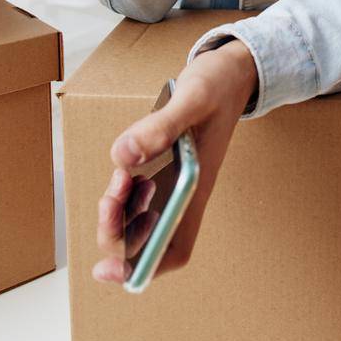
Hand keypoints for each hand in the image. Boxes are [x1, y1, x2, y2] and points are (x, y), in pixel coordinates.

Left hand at [93, 40, 256, 283]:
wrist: (232, 70)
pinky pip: (138, 191)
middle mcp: (185, 192)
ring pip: (139, 217)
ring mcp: (174, 181)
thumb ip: (160, 127)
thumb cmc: (219, 86)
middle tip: (108, 202)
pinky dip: (123, 188)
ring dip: (119, 209)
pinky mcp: (164, 165)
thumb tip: (123, 156)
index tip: (111, 270)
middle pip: (149, 239)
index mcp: (198, 188)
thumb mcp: (192, 99)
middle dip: (119, 232)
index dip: (144, 267)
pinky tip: (124, 169)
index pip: (174, 248)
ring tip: (116, 183)